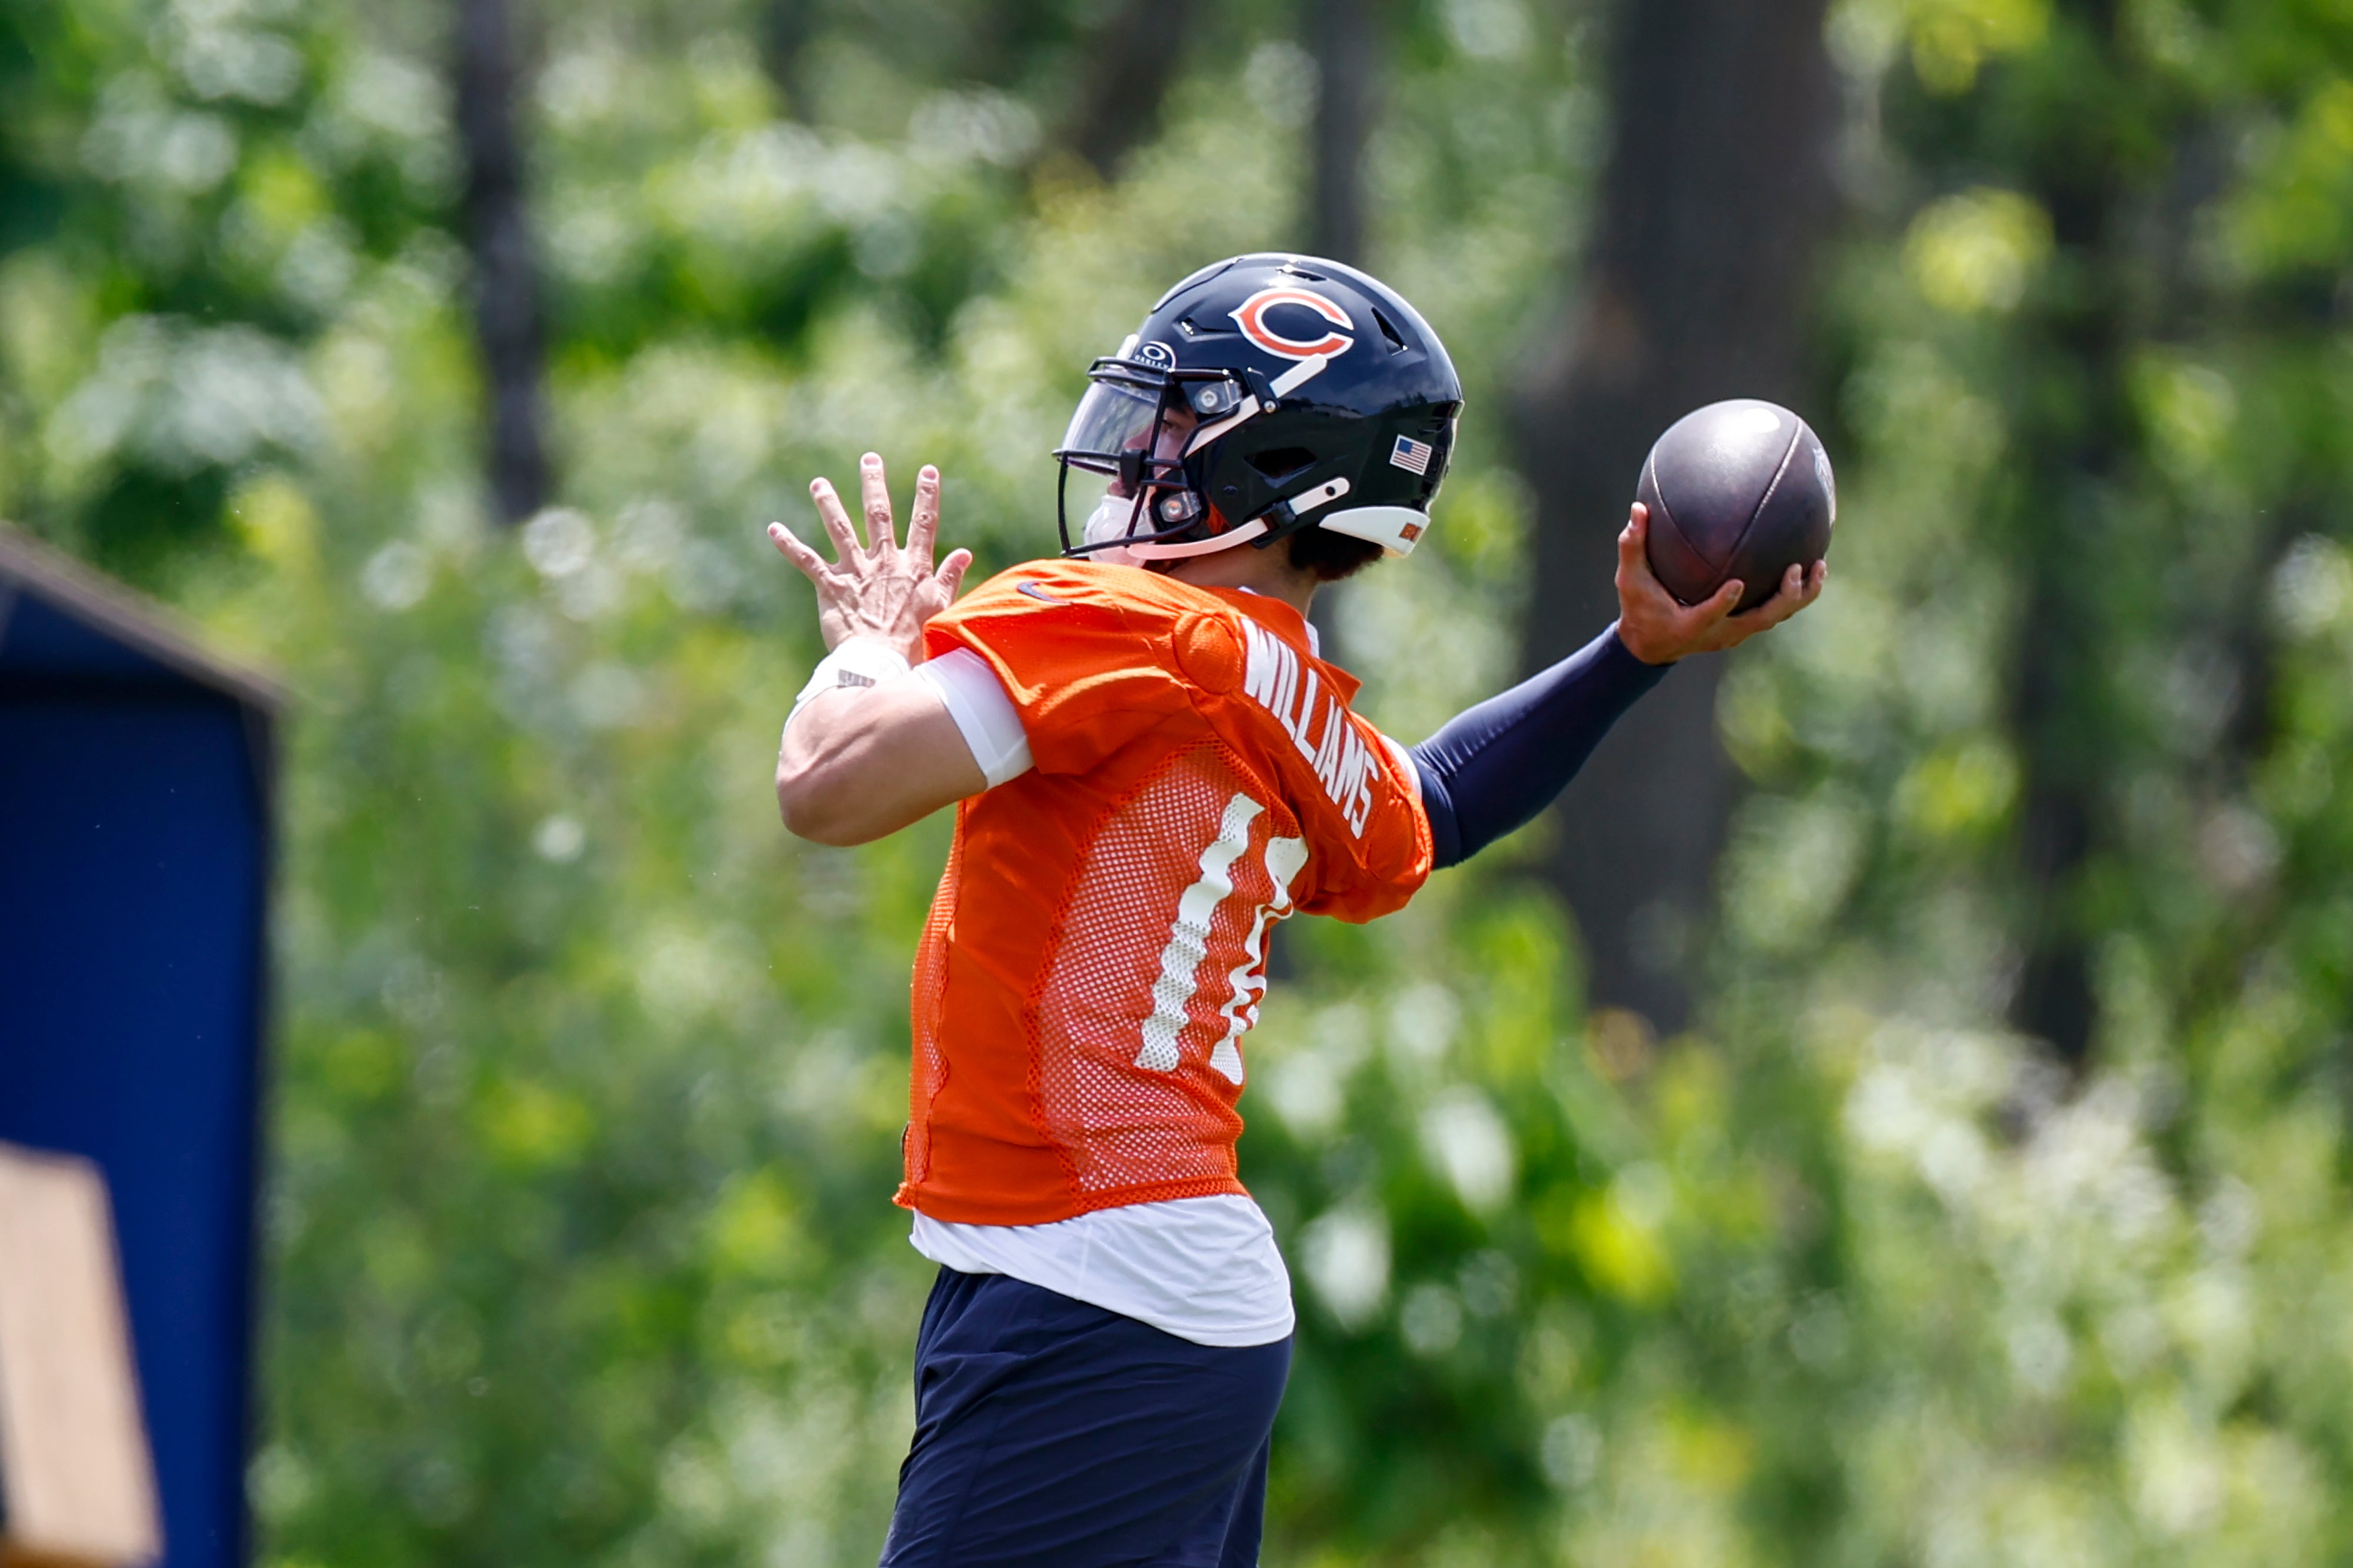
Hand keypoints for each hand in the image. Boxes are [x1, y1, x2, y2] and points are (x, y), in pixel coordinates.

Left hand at [768, 454, 972, 661]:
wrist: (883, 664)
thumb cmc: (916, 642)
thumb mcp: (941, 608)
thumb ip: (949, 578)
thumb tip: (963, 552)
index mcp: (912, 567)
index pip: (923, 524)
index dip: (926, 496)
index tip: (928, 471)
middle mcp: (883, 563)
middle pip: (879, 515)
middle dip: (874, 485)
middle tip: (869, 459)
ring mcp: (856, 573)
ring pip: (841, 530)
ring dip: (829, 504)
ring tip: (819, 484)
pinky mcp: (831, 588)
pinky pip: (807, 561)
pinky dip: (790, 544)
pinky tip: (774, 529)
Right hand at [1613, 503, 1824, 664]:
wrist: (1650, 646)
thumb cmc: (1640, 608)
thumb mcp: (1630, 580)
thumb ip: (1633, 546)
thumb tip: (1638, 508)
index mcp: (1691, 625)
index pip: (1710, 615)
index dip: (1724, 603)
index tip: (1738, 584)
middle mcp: (1720, 633)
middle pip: (1761, 620)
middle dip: (1783, 598)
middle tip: (1796, 568)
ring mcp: (1735, 632)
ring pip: (1775, 617)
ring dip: (1799, 596)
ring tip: (1819, 567)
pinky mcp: (1743, 628)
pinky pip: (1774, 611)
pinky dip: (1792, 594)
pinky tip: (1806, 567)